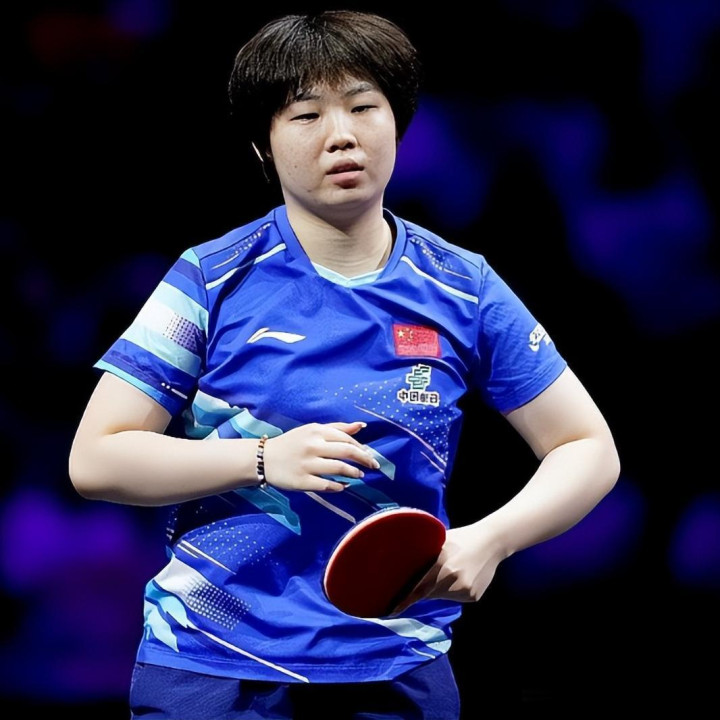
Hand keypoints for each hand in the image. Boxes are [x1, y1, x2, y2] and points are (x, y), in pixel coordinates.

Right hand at [262, 421, 378, 491]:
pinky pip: (326, 485)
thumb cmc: (292, 443)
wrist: (264, 459)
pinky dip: (338, 486)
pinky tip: (344, 486)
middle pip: (347, 452)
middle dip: (365, 460)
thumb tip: (361, 425)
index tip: (369, 455)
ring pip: (339, 468)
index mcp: (316, 431)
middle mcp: (312, 446)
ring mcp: (306, 464)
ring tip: (360, 476)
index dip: (362, 448)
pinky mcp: (301, 481)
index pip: (346, 439)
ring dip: (354, 473)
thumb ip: (337, 428)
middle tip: (374, 466)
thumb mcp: (312, 430)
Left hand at [389, 522, 503, 614]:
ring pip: (441, 595)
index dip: (404, 599)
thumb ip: (424, 554)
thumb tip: (401, 567)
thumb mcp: (440, 541)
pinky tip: (462, 575)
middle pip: (427, 592)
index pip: (417, 587)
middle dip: (422, 588)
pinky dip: (454, 590)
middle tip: (427, 576)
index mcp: (440, 562)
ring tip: (452, 569)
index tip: (392, 610)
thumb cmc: (460, 539)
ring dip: (439, 588)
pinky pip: (456, 597)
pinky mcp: (472, 596)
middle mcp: (451, 578)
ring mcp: (463, 589)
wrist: (491, 542)